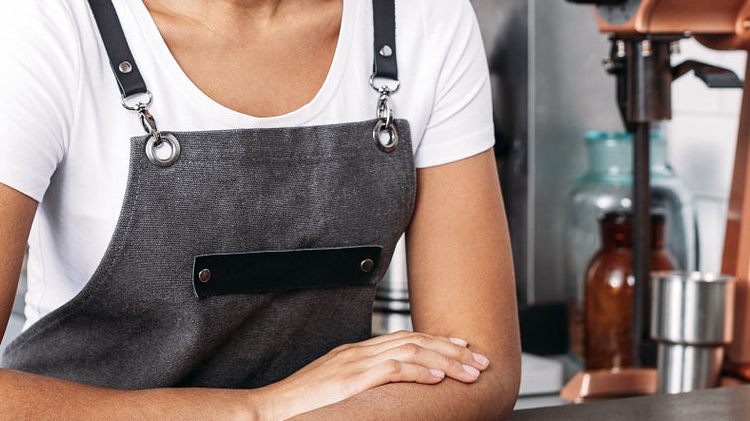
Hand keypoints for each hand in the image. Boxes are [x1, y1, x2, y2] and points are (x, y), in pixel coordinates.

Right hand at [248, 330, 490, 420]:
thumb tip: (387, 396)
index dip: (436, 342)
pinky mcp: (351, 380)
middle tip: (479, 359)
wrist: (269, 411)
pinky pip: (392, 369)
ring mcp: (354, 364)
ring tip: (471, 371)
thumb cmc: (300, 408)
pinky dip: (419, 370)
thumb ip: (361, 388)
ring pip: (410, 351)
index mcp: (354, 354)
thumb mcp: (337, 393)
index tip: (462, 347)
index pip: (404, 339)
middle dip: (451, 349)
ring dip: (445, 360)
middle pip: (414, 340)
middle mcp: (358, 353)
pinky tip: (438, 377)